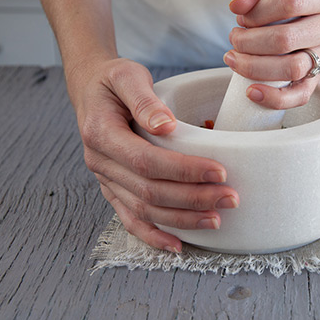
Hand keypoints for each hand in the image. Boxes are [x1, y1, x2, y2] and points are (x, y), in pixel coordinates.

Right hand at [70, 58, 238, 252]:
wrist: (90, 88)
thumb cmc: (113, 80)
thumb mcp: (127, 75)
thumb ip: (144, 99)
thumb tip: (166, 126)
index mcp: (101, 134)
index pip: (146, 160)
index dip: (183, 170)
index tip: (219, 172)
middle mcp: (99, 162)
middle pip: (149, 191)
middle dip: (193, 198)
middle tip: (230, 198)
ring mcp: (105, 179)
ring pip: (143, 209)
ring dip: (181, 219)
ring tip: (216, 220)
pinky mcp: (113, 188)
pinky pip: (130, 218)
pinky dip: (153, 235)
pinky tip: (178, 245)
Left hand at [226, 0, 319, 109]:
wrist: (316, 8)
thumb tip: (239, 7)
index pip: (293, 1)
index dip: (260, 11)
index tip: (244, 15)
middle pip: (288, 38)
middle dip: (250, 41)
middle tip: (235, 37)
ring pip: (292, 68)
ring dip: (254, 65)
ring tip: (235, 57)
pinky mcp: (319, 76)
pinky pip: (300, 95)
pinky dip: (274, 97)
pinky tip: (251, 91)